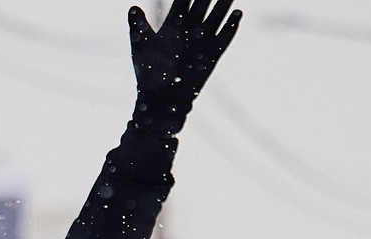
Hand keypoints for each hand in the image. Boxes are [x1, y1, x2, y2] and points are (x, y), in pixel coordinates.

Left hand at [129, 0, 242, 132]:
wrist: (161, 98)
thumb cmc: (148, 72)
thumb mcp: (141, 46)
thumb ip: (138, 26)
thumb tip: (132, 7)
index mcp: (174, 24)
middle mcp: (190, 29)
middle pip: (203, 3)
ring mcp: (202, 41)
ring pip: (216, 16)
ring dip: (224, 4)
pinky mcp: (212, 54)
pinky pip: (224, 37)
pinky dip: (231, 26)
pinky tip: (238, 13)